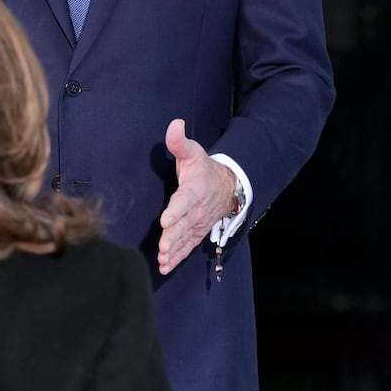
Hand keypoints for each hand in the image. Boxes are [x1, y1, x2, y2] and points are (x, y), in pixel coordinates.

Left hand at [156, 118, 237, 274]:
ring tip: (163, 260)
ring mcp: (197, 224)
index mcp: (194, 191)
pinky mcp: (195, 233)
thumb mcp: (193, 152)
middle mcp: (196, 211)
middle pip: (183, 226)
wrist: (228, 187)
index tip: (166, 220)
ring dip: (174, 251)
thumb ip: (179, 142)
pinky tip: (165, 266)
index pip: (184, 202)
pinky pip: (187, 247)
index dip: (175, 212)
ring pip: (185, 240)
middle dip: (173, 238)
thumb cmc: (204, 169)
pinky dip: (177, 257)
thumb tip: (175, 124)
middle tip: (163, 248)